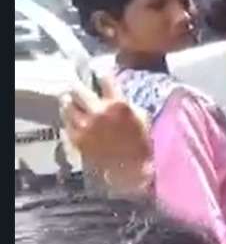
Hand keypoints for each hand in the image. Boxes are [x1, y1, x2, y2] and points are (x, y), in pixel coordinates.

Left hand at [60, 75, 152, 195]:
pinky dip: (68, 119)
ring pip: (67, 105)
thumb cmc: (141, 143)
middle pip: (78, 90)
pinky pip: (65, 124)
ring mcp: (84, 126)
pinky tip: (72, 119)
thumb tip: (115, 94)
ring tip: (69, 101)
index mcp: (118, 105)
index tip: (100, 74)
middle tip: (77, 86)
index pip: (105, 79)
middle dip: (78, 86)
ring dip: (69, 101)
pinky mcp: (76, 139)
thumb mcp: (141, 117)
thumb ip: (126, 103)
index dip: (102, 75)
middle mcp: (97, 112)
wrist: (131, 168)